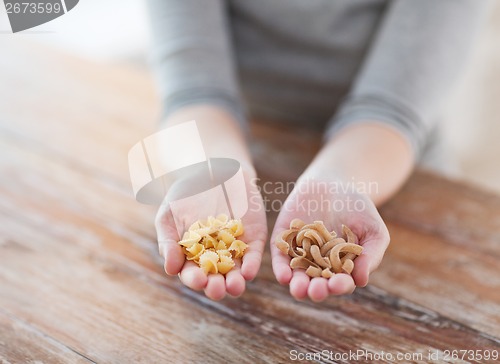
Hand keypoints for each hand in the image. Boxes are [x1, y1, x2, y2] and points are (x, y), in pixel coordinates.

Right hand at [155, 168, 266, 299]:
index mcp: (192, 256)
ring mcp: (235, 249)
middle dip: (216, 286)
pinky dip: (252, 264)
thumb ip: (168, 241)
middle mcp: (215, 258)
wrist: (211, 170)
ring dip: (236, 282)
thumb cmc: (185, 194)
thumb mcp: (169, 214)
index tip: (198, 280)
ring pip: (237, 272)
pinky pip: (253, 255)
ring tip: (235, 286)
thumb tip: (170, 269)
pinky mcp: (253, 239)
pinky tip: (249, 272)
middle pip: (216, 278)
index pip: (193, 274)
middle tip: (216, 289)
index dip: (194, 279)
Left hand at [270, 173, 389, 301]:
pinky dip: (281, 268)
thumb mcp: (373, 229)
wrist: (334, 183)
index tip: (339, 284)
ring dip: (297, 286)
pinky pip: (280, 258)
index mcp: (341, 268)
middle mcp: (319, 266)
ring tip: (299, 289)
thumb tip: (360, 280)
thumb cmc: (359, 209)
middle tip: (317, 290)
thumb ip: (371, 254)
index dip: (340, 286)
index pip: (340, 283)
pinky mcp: (283, 242)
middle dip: (317, 290)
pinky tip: (284, 275)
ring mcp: (300, 255)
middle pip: (317, 284)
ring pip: (297, 276)